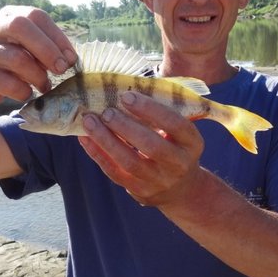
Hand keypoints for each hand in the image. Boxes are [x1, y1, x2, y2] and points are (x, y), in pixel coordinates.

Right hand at [0, 5, 76, 107]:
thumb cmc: (16, 63)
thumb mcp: (33, 50)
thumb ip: (50, 48)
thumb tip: (70, 59)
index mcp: (10, 15)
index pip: (36, 16)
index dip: (57, 36)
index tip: (71, 58)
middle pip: (20, 26)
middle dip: (47, 50)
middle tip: (62, 69)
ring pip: (17, 58)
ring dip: (38, 76)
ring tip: (44, 85)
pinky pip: (8, 84)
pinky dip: (24, 92)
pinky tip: (27, 93)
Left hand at [77, 91, 204, 207]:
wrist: (179, 189)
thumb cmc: (175, 147)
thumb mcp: (180, 132)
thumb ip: (163, 112)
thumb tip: (128, 85)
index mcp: (192, 144)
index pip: (176, 124)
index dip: (151, 110)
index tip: (127, 96)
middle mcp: (179, 164)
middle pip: (152, 146)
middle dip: (126, 126)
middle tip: (106, 111)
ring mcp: (159, 181)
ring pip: (130, 162)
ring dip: (106, 140)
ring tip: (89, 121)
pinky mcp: (139, 191)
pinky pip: (115, 172)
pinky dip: (98, 154)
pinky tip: (85, 138)